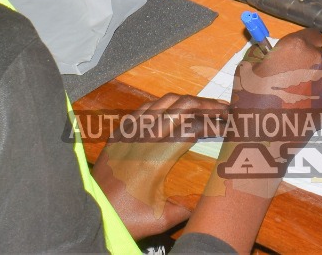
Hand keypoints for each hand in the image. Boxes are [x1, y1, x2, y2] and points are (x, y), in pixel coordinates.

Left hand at [91, 94, 227, 237]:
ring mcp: (129, 133)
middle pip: (181, 108)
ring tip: (204, 104)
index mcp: (156, 158)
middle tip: (225, 108)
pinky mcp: (119, 133)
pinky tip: (173, 107)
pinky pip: (144, 108)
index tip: (229, 123)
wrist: (91, 213)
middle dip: (207, 105)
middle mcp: (143, 139)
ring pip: (163, 102)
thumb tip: (209, 201)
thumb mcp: (161, 220)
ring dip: (187, 100)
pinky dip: (163, 104)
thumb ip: (187, 208)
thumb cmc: (125, 219)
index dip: (214, 123)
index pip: (192, 128)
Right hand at [226, 28, 321, 173]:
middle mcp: (317, 62)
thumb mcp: (246, 67)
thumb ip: (262, 52)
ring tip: (290, 95)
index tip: (292, 51)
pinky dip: (312, 98)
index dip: (301, 42)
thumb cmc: (250, 99)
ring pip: (321, 75)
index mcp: (297, 47)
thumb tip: (269, 50)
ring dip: (310, 79)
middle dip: (305, 61)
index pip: (311, 34)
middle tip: (288, 75)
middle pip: (317, 54)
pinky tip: (296, 109)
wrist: (261, 138)